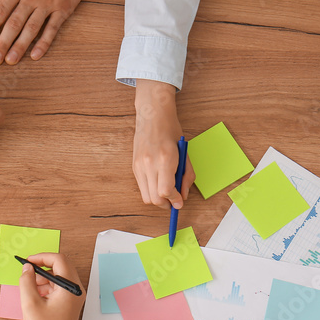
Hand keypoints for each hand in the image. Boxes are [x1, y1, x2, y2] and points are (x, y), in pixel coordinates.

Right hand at [19, 252, 85, 319]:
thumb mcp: (30, 303)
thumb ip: (26, 281)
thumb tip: (27, 268)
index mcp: (71, 288)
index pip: (59, 260)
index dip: (42, 257)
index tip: (29, 261)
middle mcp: (77, 290)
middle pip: (61, 267)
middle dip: (43, 267)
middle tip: (28, 272)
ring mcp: (76, 297)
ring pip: (60, 277)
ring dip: (45, 278)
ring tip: (30, 287)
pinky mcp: (71, 303)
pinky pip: (61, 287)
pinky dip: (49, 286)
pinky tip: (37, 295)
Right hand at [133, 80, 193, 209]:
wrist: (152, 115)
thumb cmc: (171, 131)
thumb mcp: (185, 153)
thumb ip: (186, 176)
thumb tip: (183, 196)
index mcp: (165, 159)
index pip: (166, 191)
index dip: (174, 201)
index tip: (180, 202)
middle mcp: (149, 164)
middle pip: (154, 198)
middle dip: (166, 204)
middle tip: (174, 202)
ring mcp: (139, 166)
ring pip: (146, 196)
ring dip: (157, 200)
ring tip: (167, 193)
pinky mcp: (134, 166)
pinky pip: (142, 187)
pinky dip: (151, 190)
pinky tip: (158, 182)